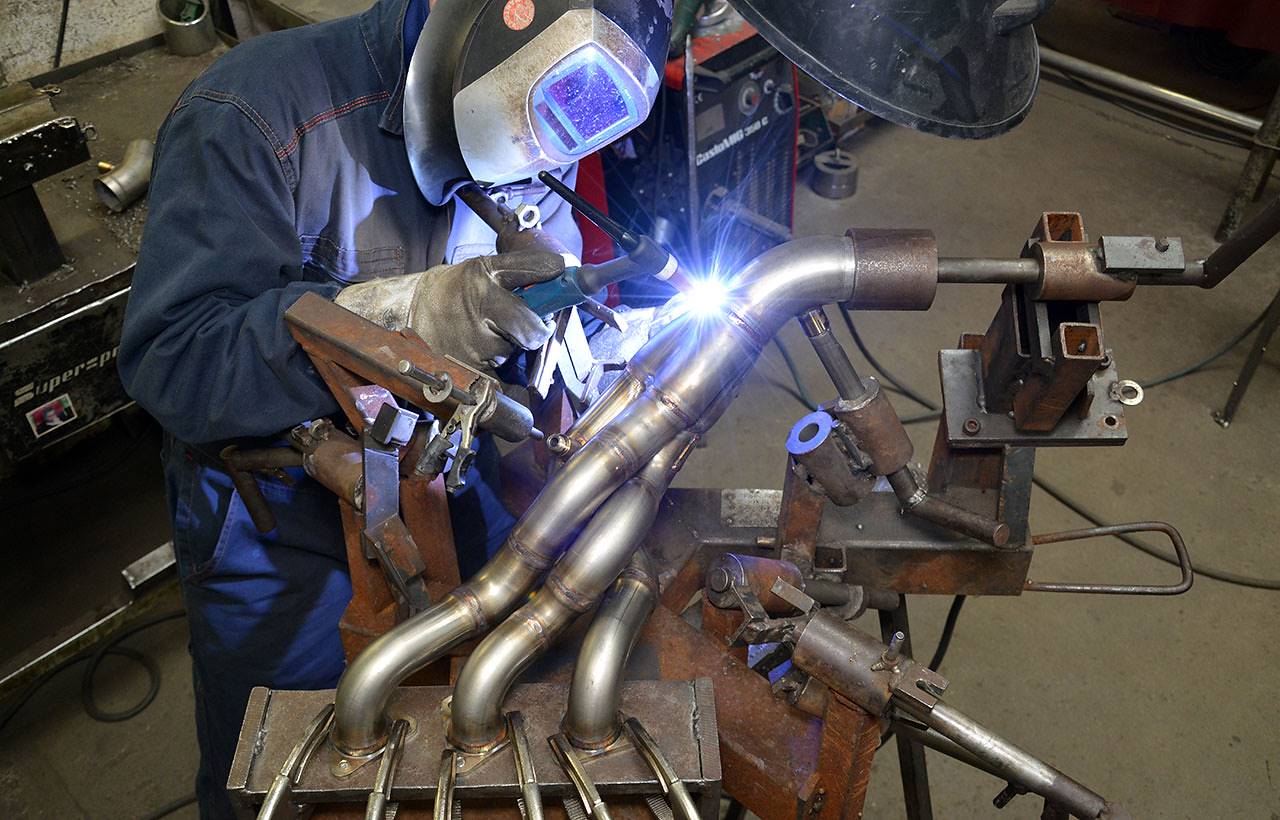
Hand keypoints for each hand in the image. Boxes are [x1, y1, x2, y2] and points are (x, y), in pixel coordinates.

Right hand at [335, 250, 562, 370]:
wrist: (408, 313)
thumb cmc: (454, 291)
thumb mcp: (482, 267)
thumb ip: (522, 268)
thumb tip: (561, 269)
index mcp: (485, 278)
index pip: (531, 272)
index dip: (556, 277)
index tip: (578, 279)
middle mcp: (480, 309)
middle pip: (529, 328)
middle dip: (535, 330)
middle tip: (528, 326)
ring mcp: (473, 342)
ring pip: (512, 351)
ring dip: (509, 346)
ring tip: (486, 334)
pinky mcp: (468, 368)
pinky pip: (500, 376)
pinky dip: (500, 371)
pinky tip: (485, 357)